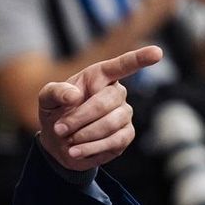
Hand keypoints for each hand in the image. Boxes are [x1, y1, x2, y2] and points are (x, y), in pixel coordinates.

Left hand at [38, 45, 158, 171]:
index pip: (123, 65)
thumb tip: (74, 95)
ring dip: (84, 135)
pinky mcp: (126, 135)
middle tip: (59, 129)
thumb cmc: (56, 111)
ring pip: (111, 123)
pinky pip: (114, 141)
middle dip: (80, 117)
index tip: (157, 52)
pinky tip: (76, 151)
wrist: (59, 141)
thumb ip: (55, 91)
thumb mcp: (47, 99)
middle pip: (106, 102)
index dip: (140, 58)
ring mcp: (124, 114)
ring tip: (67, 141)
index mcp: (100, 75)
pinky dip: (91, 148)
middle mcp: (117, 92)